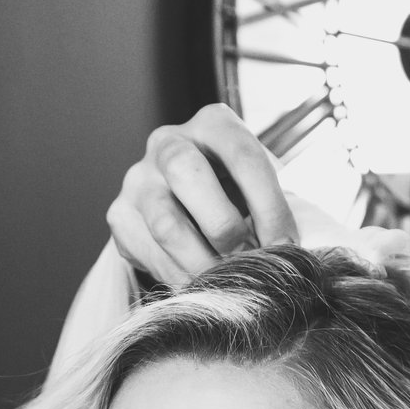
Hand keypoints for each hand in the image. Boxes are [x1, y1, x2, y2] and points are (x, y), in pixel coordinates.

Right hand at [107, 103, 297, 285]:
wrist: (183, 198)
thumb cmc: (235, 190)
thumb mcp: (259, 184)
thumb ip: (275, 206)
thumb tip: (289, 251)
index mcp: (213, 123)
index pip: (242, 155)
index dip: (269, 205)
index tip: (286, 246)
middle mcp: (168, 142)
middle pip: (187, 174)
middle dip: (224, 225)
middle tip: (247, 258)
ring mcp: (138, 179)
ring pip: (166, 224)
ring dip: (203, 263)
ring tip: (227, 281)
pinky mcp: (120, 216)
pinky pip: (151, 255)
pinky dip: (183, 278)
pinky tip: (203, 285)